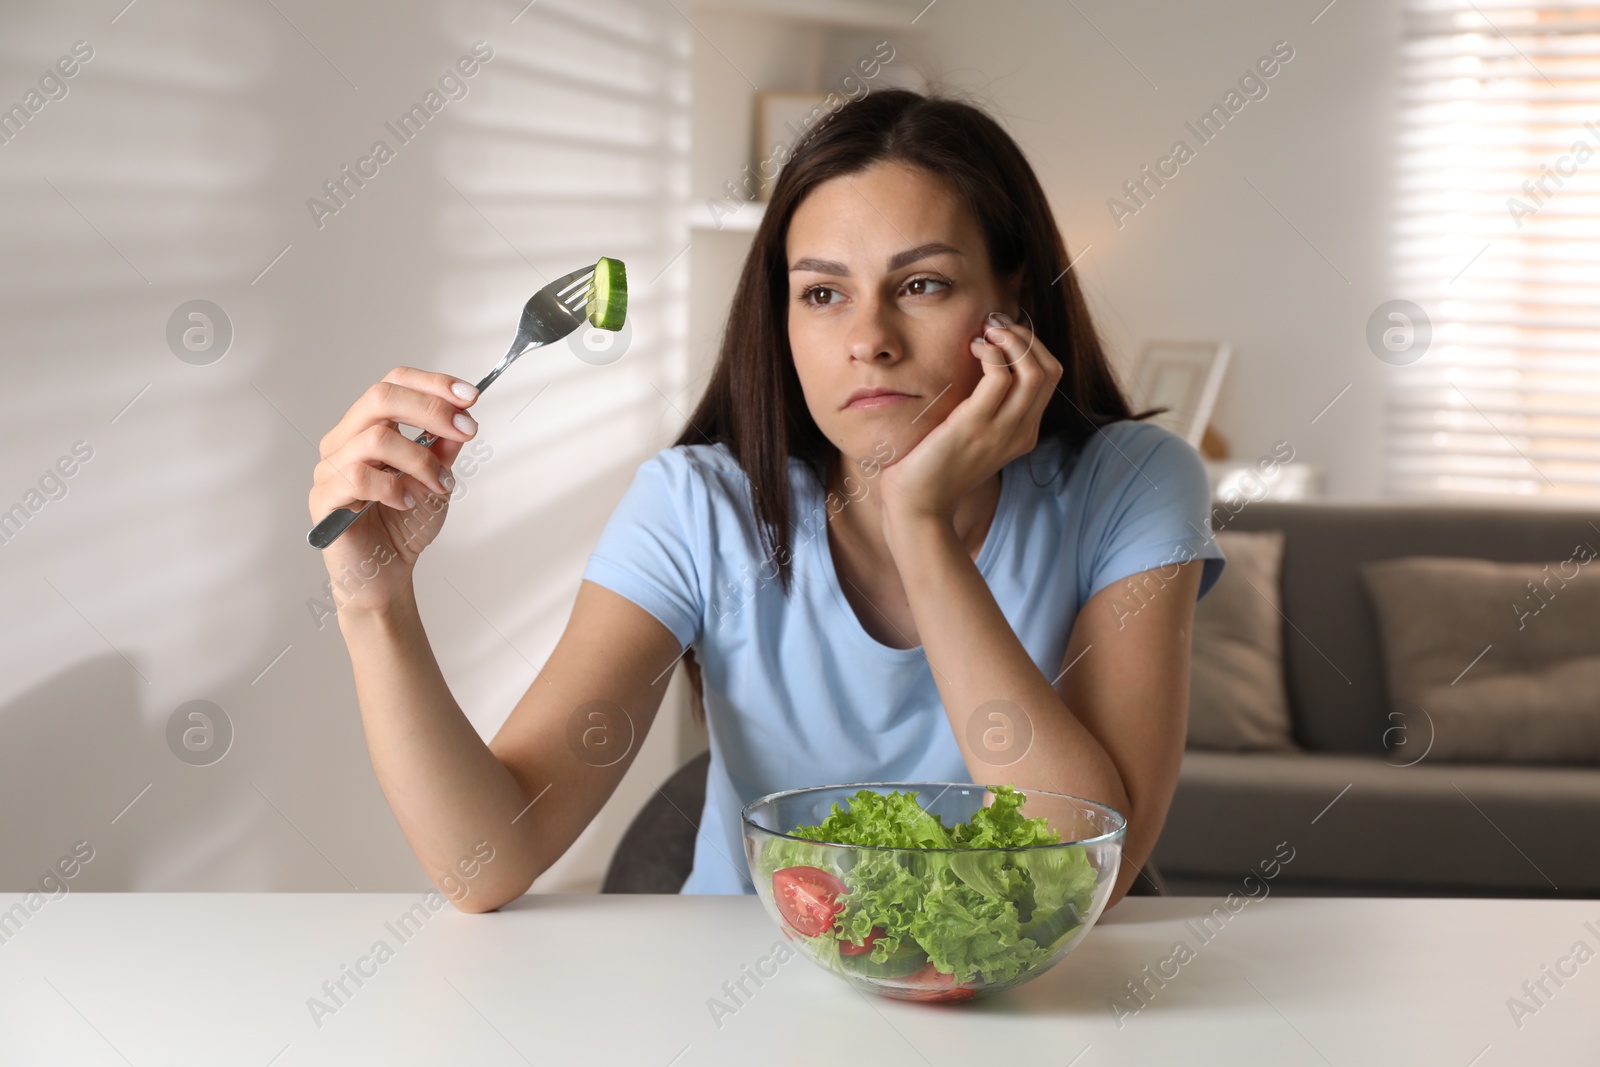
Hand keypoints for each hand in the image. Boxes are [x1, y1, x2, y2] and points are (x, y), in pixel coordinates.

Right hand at [308, 366, 480, 612]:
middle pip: (381, 397)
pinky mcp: (324, 497)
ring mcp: (330, 467)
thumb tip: (462, 411)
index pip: (393, 384)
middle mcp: (344, 440)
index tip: (471, 396)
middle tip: (466, 431)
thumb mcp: (437, 478)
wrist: (387, 574)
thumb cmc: (404, 526)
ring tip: (439, 485)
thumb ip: (445, 446)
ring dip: (420, 460)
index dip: (433, 384)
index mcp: (368, 427)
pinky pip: (358, 476)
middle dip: (432, 410)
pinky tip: (408, 503)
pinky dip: (394, 487)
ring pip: (376, 438)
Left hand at [877, 312, 1063, 528]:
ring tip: (986, 333)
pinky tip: (972, 350)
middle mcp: (1020, 432)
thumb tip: (981, 359)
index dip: (1031, 347)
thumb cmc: (934, 463)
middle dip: (1026, 338)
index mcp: (1023, 432)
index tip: (1001, 334)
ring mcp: (1002, 431)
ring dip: (1013, 340)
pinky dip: (991, 353)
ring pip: (1034, 372)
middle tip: (994, 327)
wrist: (918, 502)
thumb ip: (982, 404)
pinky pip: (1000, 377)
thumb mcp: (969, 431)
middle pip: (1050, 371)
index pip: (1049, 377)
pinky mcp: (975, 426)